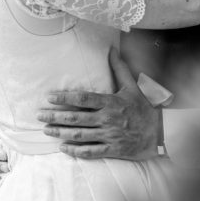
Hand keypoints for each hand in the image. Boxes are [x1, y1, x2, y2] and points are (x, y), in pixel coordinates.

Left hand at [37, 48, 160, 159]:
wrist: (159, 133)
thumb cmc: (143, 108)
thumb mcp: (132, 86)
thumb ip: (119, 68)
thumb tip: (112, 49)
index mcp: (110, 102)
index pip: (83, 99)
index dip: (64, 98)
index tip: (49, 98)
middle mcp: (107, 119)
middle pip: (76, 118)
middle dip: (55, 117)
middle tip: (40, 116)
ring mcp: (109, 135)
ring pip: (80, 135)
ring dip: (61, 133)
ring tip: (47, 130)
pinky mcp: (112, 149)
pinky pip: (90, 151)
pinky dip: (75, 151)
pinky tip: (63, 147)